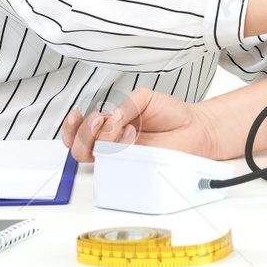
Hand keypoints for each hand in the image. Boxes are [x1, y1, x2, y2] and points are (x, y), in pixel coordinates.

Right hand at [60, 88, 217, 161]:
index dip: (71, 125)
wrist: (194, 127)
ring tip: (119, 129)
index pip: (79, 130)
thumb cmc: (170, 113)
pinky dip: (116, 152)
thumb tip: (111, 118)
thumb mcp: (144, 98)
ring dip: (100, 140)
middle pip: (79, 146)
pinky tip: (130, 138)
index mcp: (110, 124)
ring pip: (94, 158)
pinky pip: (115, 168)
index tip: (76, 114)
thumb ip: (125, 105)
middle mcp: (112, 142)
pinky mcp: (134, 166)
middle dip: (83, 132)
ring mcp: (122, 156)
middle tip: (99, 121)